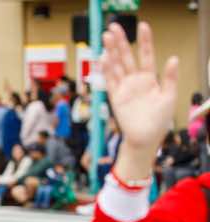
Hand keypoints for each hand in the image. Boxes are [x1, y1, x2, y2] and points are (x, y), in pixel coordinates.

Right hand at [100, 22, 177, 179]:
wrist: (145, 138)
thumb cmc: (159, 120)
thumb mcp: (169, 97)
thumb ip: (170, 78)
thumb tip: (173, 58)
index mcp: (150, 79)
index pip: (146, 55)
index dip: (144, 41)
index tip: (142, 26)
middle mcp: (135, 80)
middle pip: (127, 57)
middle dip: (121, 42)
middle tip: (114, 27)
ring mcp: (124, 88)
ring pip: (116, 66)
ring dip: (111, 52)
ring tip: (106, 37)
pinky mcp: (115, 97)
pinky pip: (109, 80)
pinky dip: (106, 69)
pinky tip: (104, 57)